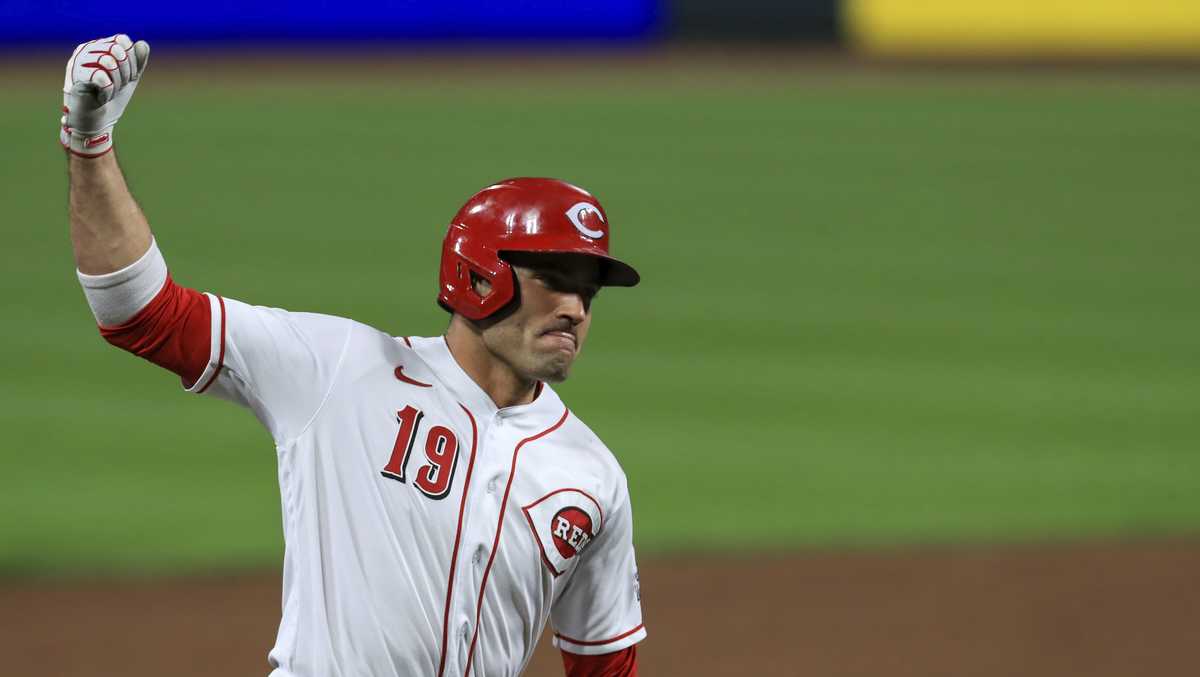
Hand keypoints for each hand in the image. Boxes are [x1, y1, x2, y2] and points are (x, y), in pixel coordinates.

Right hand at [60, 34, 149, 157]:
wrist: (97, 122)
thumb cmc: (112, 98)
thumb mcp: (130, 78)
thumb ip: (137, 61)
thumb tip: (142, 43)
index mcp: (98, 46)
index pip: (122, 41)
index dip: (131, 61)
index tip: (127, 77)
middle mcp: (86, 50)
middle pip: (117, 50)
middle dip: (125, 73)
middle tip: (117, 86)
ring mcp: (77, 62)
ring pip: (108, 62)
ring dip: (116, 83)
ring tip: (108, 92)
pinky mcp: (74, 78)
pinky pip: (101, 78)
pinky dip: (108, 92)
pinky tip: (101, 98)